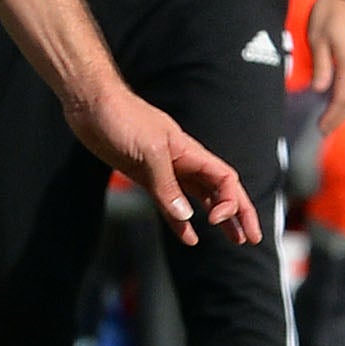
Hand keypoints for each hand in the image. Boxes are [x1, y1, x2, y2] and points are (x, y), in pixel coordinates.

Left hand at [68, 84, 259, 246]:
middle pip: (221, 192)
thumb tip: (184, 216)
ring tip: (234, 240)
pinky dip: (181, 222)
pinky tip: (189, 237)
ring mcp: (166, 172)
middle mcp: (184, 163)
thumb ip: (166, 185)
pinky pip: (170, 204)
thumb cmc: (122, 117)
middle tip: (252, 237)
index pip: (225, 180)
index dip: (230, 201)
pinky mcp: (146, 178)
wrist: (91, 106)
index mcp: (191, 153)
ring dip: (219, 220)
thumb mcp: (148, 150)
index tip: (217, 220)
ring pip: (200, 200)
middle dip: (240, 214)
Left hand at [306, 0, 344, 133]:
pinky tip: (343, 97)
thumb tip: (320, 90)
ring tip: (334, 116)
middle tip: (326, 129)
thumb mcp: (317, 37)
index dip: (333, 115)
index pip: (343, 97)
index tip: (321, 127)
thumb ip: (321, 65)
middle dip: (341, 116)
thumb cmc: (329, 11)